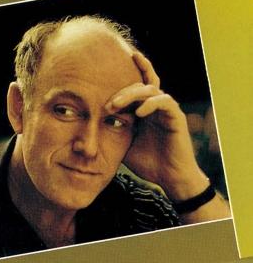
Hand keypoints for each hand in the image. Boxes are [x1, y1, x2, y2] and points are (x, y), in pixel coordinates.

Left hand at [105, 51, 207, 200]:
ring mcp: (166, 109)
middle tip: (106, 104)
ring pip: (150, 88)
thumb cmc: (146, 162)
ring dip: (131, 94)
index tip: (98, 85)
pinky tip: (139, 113)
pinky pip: (165, 101)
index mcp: (142, 109)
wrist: (169, 179)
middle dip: (120, 91)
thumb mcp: (122, 144)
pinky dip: (151, 103)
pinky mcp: (176, 117)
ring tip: (116, 105)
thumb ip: (110, 131)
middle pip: (138, 85)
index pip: (132, 87)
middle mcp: (154, 105)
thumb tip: (86, 125)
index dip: (118, 84)